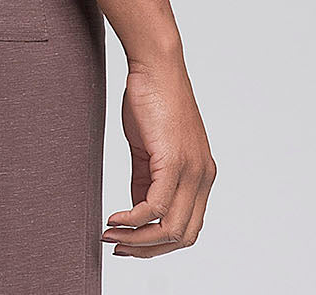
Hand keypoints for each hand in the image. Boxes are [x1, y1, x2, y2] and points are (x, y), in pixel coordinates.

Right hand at [102, 54, 216, 257]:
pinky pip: (155, 207)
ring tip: (111, 235)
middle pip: (182, 236)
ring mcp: (192, 171)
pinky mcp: (174, 162)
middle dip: (147, 249)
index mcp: (202, 175)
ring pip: (170, 228)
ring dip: (138, 240)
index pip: (189, 227)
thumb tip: (138, 211)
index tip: (131, 243)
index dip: (160, 244)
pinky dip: (132, 219)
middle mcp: (204, 177)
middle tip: (118, 246)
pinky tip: (114, 217)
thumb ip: (147, 180)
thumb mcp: (151, 147)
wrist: (155, 65)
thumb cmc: (152, 98)